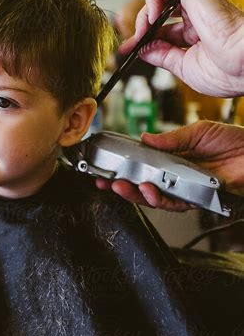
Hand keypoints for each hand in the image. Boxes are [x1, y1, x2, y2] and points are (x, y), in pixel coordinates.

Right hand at [96, 121, 243, 211]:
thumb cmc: (233, 141)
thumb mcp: (198, 132)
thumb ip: (171, 138)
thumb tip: (144, 138)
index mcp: (173, 158)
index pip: (143, 165)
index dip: (125, 167)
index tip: (108, 165)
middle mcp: (176, 176)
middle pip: (142, 184)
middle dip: (121, 185)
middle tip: (104, 181)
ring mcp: (184, 189)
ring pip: (153, 197)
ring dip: (135, 193)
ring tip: (121, 186)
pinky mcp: (195, 199)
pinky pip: (172, 203)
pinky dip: (157, 198)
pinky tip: (147, 189)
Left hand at [119, 0, 243, 97]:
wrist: (243, 66)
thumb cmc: (226, 71)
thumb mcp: (184, 67)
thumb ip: (161, 56)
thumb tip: (142, 49)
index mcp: (197, 32)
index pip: (163, 25)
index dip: (143, 34)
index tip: (128, 47)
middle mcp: (198, 13)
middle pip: (160, 4)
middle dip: (142, 19)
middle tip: (136, 37)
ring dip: (150, 0)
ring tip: (148, 22)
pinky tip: (159, 3)